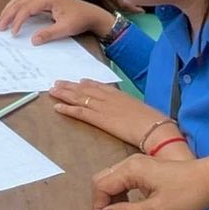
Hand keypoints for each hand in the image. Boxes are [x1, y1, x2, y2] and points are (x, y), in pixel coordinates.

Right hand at [0, 0, 111, 44]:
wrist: (91, 14)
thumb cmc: (80, 19)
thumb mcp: (65, 28)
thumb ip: (48, 34)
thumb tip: (33, 40)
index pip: (27, 9)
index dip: (18, 21)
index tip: (13, 33)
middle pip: (20, 2)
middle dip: (8, 14)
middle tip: (0, 27)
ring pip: (20, 0)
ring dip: (10, 10)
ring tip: (1, 21)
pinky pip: (25, 1)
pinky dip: (16, 8)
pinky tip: (11, 14)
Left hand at [51, 79, 176, 151]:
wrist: (155, 128)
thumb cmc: (153, 122)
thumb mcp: (140, 109)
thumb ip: (130, 107)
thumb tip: (126, 108)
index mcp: (120, 95)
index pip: (99, 87)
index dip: (86, 84)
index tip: (77, 81)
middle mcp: (109, 98)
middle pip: (85, 90)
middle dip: (70, 86)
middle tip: (57, 83)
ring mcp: (103, 107)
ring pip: (79, 98)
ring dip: (64, 94)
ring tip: (53, 91)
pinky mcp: (100, 119)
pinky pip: (80, 112)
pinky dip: (67, 109)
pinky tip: (57, 107)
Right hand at [91, 154, 208, 209]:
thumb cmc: (187, 196)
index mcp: (131, 170)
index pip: (101, 187)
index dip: (97, 208)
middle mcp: (130, 163)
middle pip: (103, 181)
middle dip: (101, 203)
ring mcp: (139, 165)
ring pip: (113, 181)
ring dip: (111, 200)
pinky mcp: (147, 169)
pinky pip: (125, 181)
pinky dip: (121, 195)